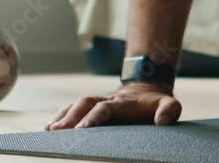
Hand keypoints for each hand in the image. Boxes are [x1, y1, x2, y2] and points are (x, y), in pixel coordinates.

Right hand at [45, 82, 181, 129]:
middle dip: (70, 117)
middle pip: (84, 104)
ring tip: (49, 132)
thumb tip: (163, 121)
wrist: (146, 86)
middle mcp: (105, 99)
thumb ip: (169, 110)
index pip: (104, 108)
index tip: (82, 129)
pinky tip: (49, 128)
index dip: (93, 117)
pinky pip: (72, 108)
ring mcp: (96, 101)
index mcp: (122, 102)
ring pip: (75, 105)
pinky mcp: (90, 105)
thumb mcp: (169, 103)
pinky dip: (60, 116)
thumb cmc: (155, 101)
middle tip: (58, 132)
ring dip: (62, 117)